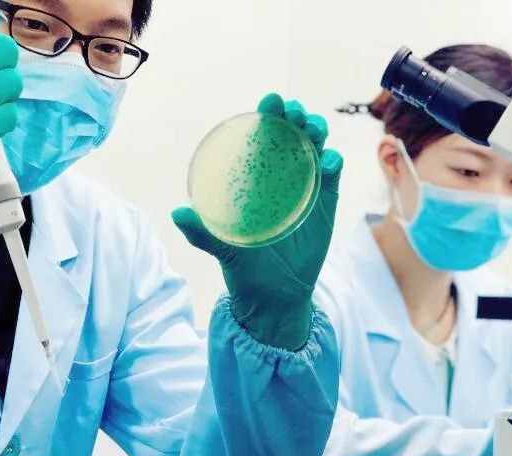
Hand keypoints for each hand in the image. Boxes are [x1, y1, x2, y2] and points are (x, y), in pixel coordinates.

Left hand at [174, 93, 343, 350]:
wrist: (276, 296)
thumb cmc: (246, 268)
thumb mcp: (224, 249)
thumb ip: (203, 233)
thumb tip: (177, 213)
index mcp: (256, 180)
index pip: (263, 139)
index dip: (268, 116)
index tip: (269, 102)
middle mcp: (282, 177)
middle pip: (293, 137)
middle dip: (297, 118)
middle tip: (294, 113)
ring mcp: (307, 188)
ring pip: (316, 150)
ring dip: (317, 133)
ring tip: (313, 130)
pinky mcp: (326, 204)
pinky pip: (332, 177)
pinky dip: (333, 164)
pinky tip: (329, 162)